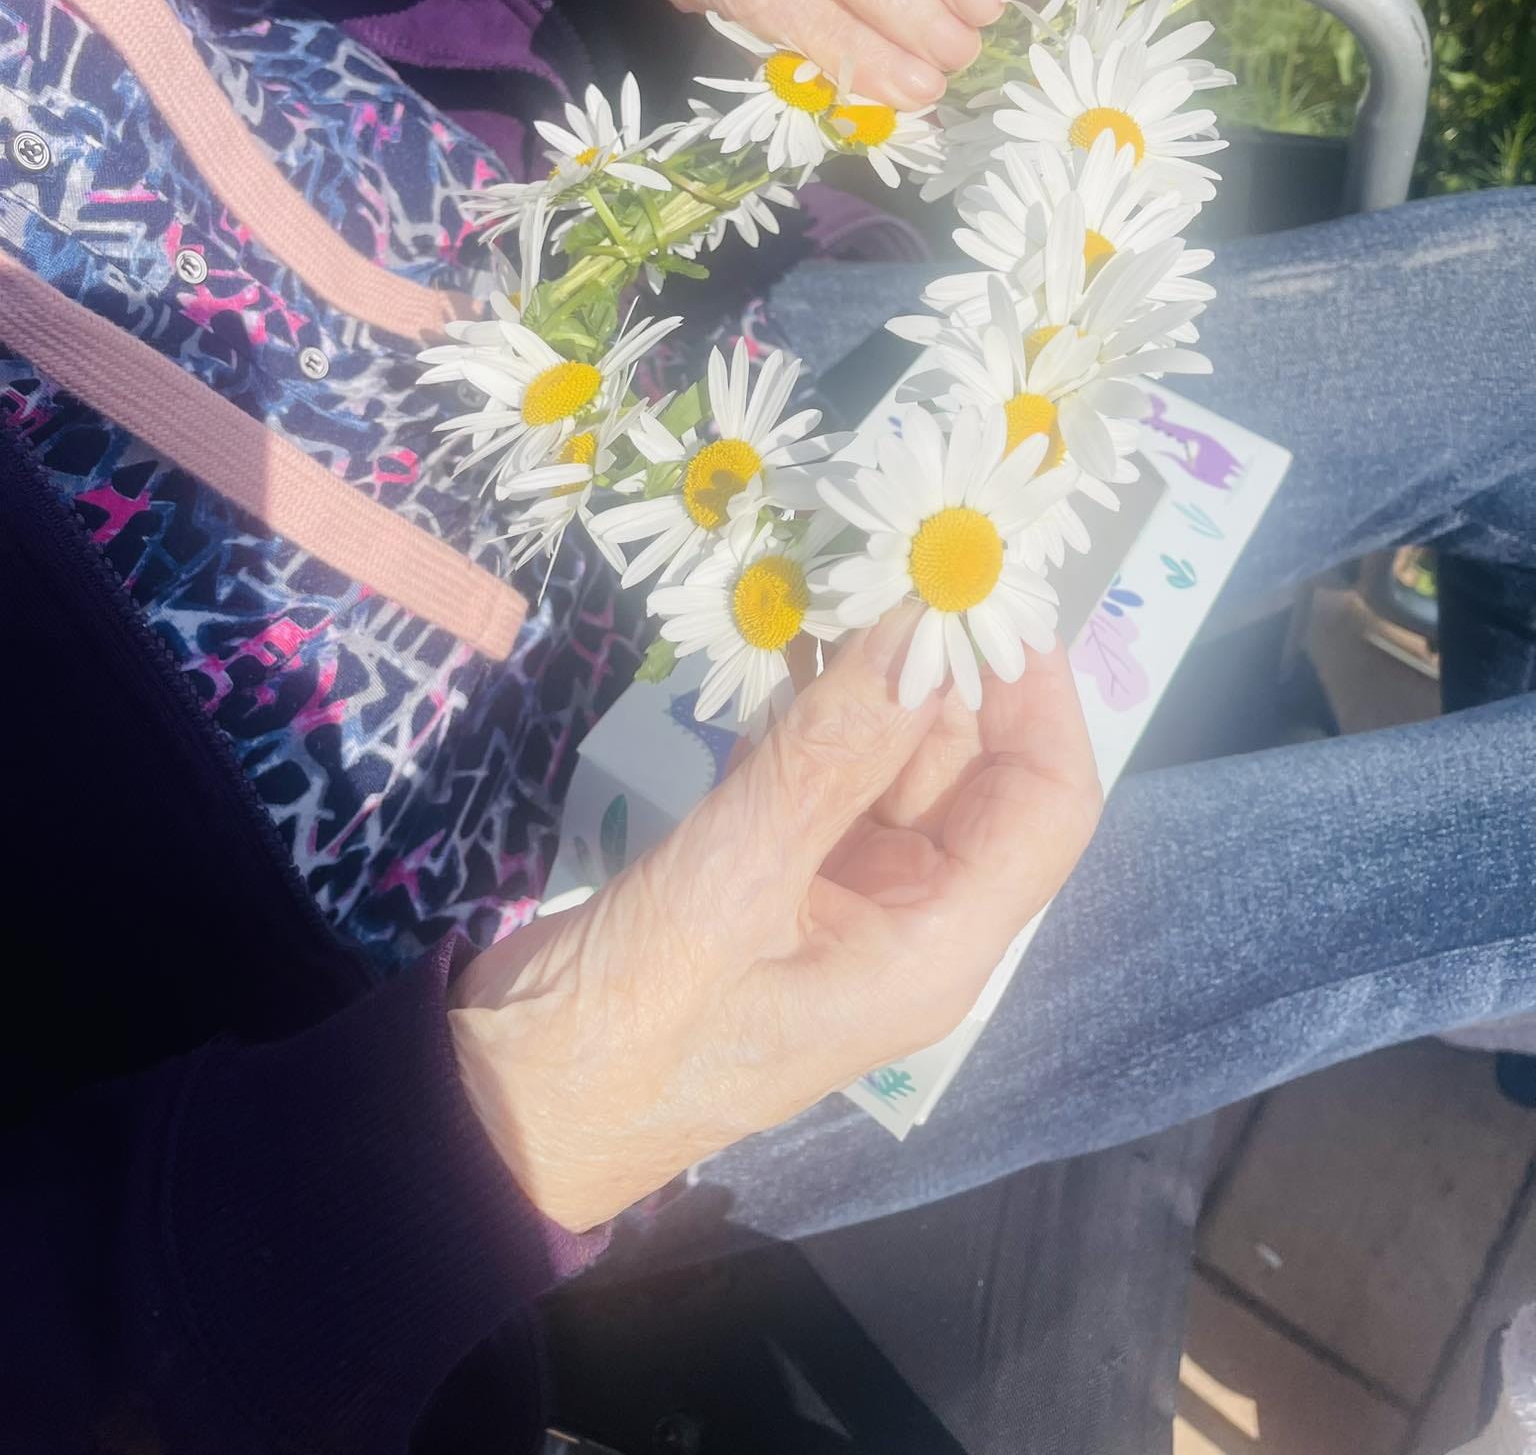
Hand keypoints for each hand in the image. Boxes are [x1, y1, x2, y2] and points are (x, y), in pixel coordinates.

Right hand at [450, 607, 1099, 1231]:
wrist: (497, 1117)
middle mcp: (905, 911)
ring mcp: (834, 888)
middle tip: (906, 538)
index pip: (1045, 801)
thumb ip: (828, 750)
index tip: (989, 585)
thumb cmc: (626, 1028)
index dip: (1036, 690)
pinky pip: (815, 764)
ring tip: (849, 558)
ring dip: (873, 665)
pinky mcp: (764, 867)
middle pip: (969, 763)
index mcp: (933, 943)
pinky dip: (809, 699)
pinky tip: (785, 624)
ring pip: (887, 751)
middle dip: (946, 657)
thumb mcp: (731, 883)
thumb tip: (922, 621)